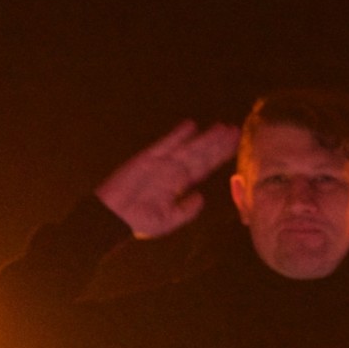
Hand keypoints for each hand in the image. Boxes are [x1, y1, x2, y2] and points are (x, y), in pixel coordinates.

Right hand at [96, 120, 240, 238]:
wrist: (112, 218)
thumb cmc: (138, 222)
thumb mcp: (168, 221)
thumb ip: (186, 211)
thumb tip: (202, 197)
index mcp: (180, 185)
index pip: (205, 167)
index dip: (220, 156)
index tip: (236, 145)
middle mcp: (174, 171)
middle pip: (201, 154)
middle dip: (218, 143)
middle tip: (236, 129)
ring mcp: (162, 163)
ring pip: (189, 147)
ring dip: (205, 137)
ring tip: (222, 127)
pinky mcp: (147, 158)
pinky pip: (165, 144)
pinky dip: (177, 135)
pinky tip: (190, 125)